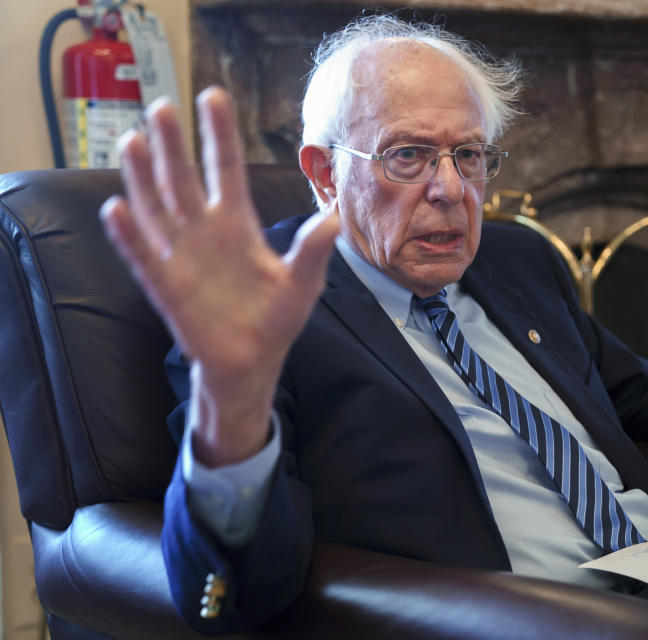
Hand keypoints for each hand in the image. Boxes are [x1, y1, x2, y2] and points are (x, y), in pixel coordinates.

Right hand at [100, 87, 339, 465]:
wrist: (251, 361)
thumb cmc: (277, 318)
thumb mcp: (302, 283)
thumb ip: (313, 251)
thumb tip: (334, 219)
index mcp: (239, 225)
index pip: (227, 169)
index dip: (220, 134)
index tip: (212, 96)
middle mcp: (205, 232)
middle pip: (184, 178)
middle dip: (173, 144)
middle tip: (162, 105)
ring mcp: (182, 255)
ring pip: (157, 207)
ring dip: (143, 176)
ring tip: (132, 140)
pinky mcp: (166, 284)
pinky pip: (144, 254)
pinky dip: (129, 234)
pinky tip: (116, 208)